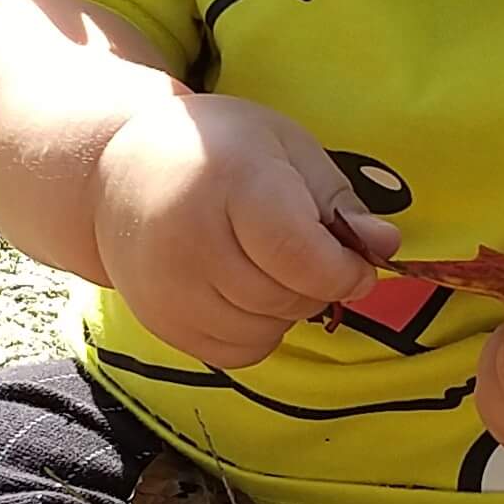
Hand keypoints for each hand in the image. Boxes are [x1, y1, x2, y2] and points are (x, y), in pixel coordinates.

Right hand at [90, 93, 399, 368]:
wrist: (117, 173)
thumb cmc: (220, 152)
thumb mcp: (287, 150)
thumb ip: (339, 201)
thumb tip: (385, 246)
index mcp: (231, 182)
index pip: (299, 253)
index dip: (344, 270)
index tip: (358, 264)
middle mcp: (190, 239)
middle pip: (286, 296)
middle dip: (319, 284)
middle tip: (309, 253)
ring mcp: (168, 287)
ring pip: (265, 330)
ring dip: (289, 309)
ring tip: (271, 265)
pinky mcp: (160, 321)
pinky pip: (236, 353)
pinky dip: (258, 331)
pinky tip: (245, 291)